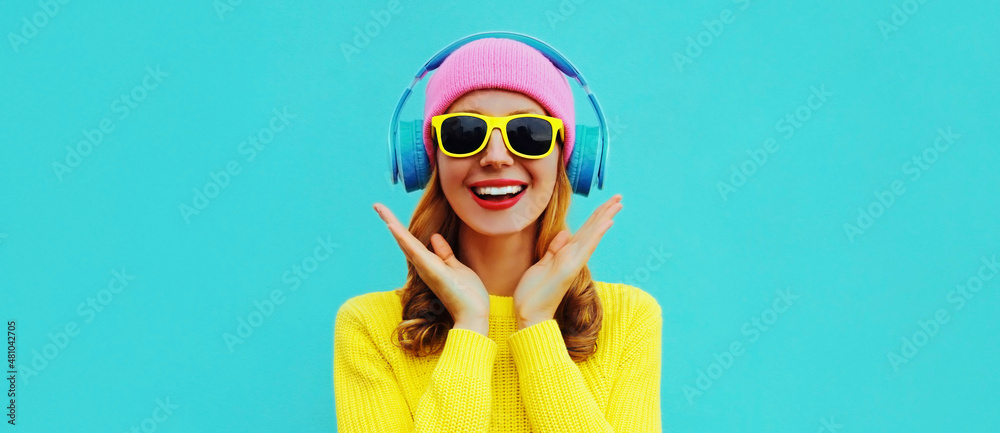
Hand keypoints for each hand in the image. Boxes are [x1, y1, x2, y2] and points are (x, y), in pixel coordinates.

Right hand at [373, 203, 489, 329]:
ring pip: (405, 242)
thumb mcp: (457, 268)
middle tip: (377, 205)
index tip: (390, 214)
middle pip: (403, 240)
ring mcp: (425, 267)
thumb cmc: (468, 295)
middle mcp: (423, 265)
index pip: (413, 242)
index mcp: (430, 264)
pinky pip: (414, 250)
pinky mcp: (430, 270)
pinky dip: (402, 238)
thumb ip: (445, 254)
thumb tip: (434, 237)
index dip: (402, 228)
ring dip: (392, 224)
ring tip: (380, 208)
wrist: (473, 315)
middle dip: (390, 221)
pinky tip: (392, 226)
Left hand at [512, 194, 622, 329]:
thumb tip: (564, 233)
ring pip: (592, 234)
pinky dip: (596, 234)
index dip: (595, 216)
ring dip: (605, 217)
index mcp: (566, 254)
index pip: (584, 231)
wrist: (529, 314)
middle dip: (605, 212)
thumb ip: (554, 249)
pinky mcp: (570, 268)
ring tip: (618, 203)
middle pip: (592, 229)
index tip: (606, 203)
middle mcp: (573, 257)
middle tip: (620, 197)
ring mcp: (573, 262)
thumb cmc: (533, 292)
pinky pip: (585, 247)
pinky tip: (607, 222)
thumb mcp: (541, 264)